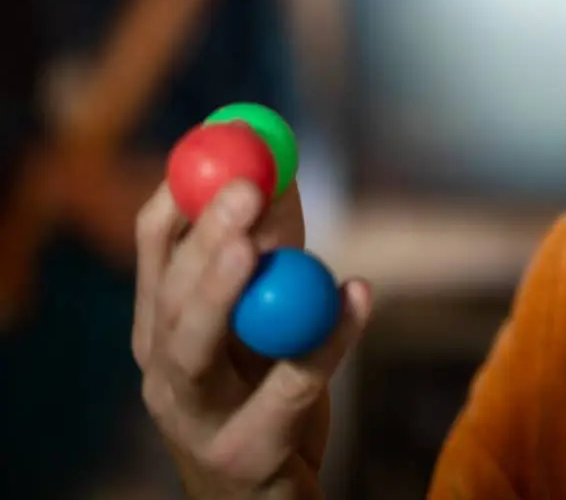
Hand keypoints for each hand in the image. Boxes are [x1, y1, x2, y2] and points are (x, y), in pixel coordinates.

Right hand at [133, 178, 371, 497]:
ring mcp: (193, 419)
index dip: (187, 197)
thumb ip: (274, 248)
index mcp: (162, 324)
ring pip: (196, 352)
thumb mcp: (269, 313)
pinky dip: (330, 339)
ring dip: (227, 296)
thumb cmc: (268, 391)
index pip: (156, 248)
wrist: (273, 495)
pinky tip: (360, 296)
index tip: (229, 150)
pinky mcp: (242, 455)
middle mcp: (163, 369)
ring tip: (261, 250)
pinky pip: (289, 388)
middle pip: (172, 296)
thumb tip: (282, 168)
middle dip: (207, 239)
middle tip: (247, 192)